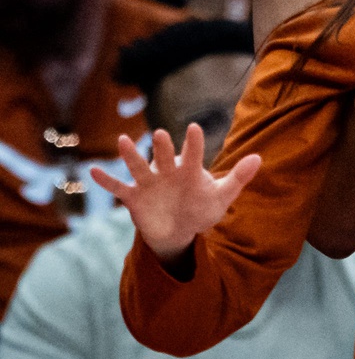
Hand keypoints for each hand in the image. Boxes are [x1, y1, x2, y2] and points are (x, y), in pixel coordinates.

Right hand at [89, 125, 260, 264]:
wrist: (179, 231)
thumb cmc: (201, 208)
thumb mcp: (221, 197)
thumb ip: (238, 178)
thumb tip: (258, 158)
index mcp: (190, 170)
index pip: (194, 154)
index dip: (194, 143)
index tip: (194, 128)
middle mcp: (167, 172)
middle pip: (164, 157)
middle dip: (163, 147)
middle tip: (160, 133)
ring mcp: (149, 183)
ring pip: (139, 167)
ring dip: (131, 156)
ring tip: (122, 140)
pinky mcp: (134, 197)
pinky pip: (118, 188)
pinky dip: (106, 181)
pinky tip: (92, 170)